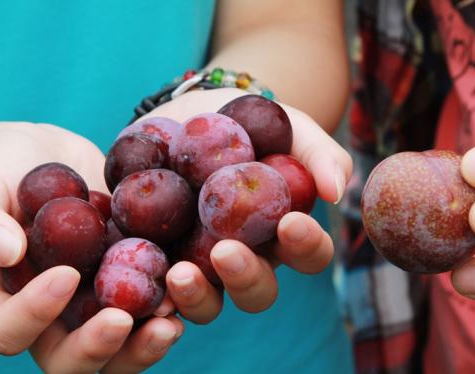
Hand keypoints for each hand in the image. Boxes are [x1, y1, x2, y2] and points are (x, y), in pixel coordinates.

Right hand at [0, 122, 181, 372]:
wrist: (46, 157)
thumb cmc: (1, 172)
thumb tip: (6, 252)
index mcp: (1, 301)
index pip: (9, 331)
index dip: (33, 315)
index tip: (65, 274)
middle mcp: (51, 316)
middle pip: (68, 361)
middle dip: (96, 348)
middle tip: (121, 320)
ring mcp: (94, 303)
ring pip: (118, 351)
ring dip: (144, 344)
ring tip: (169, 319)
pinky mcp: (131, 283)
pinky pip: (152, 309)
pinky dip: (176, 305)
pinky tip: (191, 284)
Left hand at [147, 88, 352, 322]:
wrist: (191, 113)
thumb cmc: (250, 120)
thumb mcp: (286, 124)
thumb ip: (317, 152)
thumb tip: (336, 190)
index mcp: (282, 234)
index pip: (308, 255)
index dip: (305, 246)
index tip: (291, 222)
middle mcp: (246, 259)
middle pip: (256, 291)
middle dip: (245, 277)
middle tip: (226, 252)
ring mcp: (200, 265)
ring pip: (207, 304)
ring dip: (196, 296)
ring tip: (178, 273)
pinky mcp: (159, 259)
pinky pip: (156, 289)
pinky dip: (150, 293)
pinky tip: (138, 281)